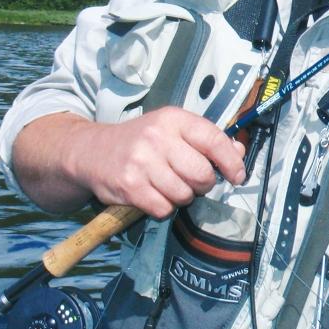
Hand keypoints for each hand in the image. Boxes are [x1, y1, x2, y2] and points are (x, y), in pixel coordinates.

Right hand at [13, 107, 245, 216]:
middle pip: (202, 174)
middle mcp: (157, 138)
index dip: (232, 162)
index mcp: (173, 119)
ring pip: (184, 195)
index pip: (214, 140)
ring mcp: (142, 162)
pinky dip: (163, 208)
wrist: (90, 151)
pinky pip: (164, 209)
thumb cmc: (141, 142)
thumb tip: (238, 153)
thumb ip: (207, 140)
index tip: (237, 176)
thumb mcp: (172, 130)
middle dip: (203, 184)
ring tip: (168, 186)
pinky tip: (153, 195)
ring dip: (182, 197)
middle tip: (191, 181)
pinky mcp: (129, 186)